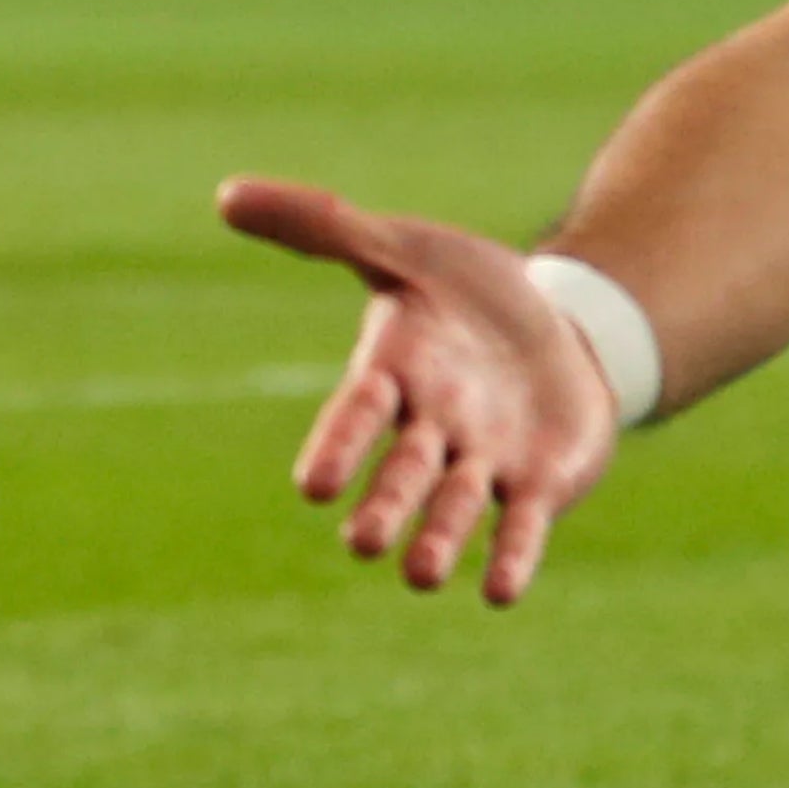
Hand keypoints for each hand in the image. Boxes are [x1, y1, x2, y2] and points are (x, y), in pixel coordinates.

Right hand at [216, 179, 622, 600]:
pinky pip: (521, 526)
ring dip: (440, 540)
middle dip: (387, 505)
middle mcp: (432, 427)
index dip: (339, 445)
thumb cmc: (466, 288)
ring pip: (457, 507)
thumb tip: (226, 195)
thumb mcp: (402, 245)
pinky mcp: (539, 483)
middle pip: (405, 471)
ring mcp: (484, 460)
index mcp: (393, 373)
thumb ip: (323, 226)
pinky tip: (501, 592)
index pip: (359, 412)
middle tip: (364, 543)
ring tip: (424, 577)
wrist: (562, 320)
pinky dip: (511, 557)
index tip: (315, 484)